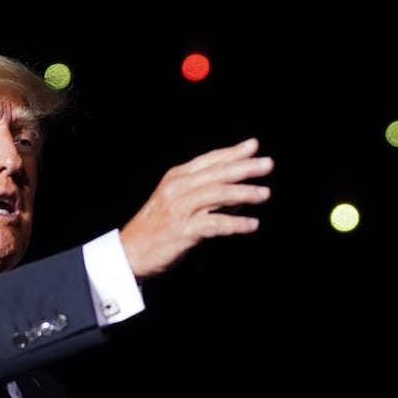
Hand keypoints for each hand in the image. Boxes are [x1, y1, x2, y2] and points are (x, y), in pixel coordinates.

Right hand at [118, 138, 272, 278]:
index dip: (232, 152)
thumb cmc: (157, 228)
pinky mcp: (182, 230)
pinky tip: (252, 225)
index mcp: (177, 178)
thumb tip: (241, 195)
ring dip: (243, 193)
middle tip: (268, 164)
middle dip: (244, 167)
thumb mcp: (180, 204)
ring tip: (265, 194)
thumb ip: (209, 197)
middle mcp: (178, 188)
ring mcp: (180, 209)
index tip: (254, 146)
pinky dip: (235, 223)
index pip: (209, 160)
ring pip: (216, 194)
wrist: (129, 252)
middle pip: (217, 173)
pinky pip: (214, 224)